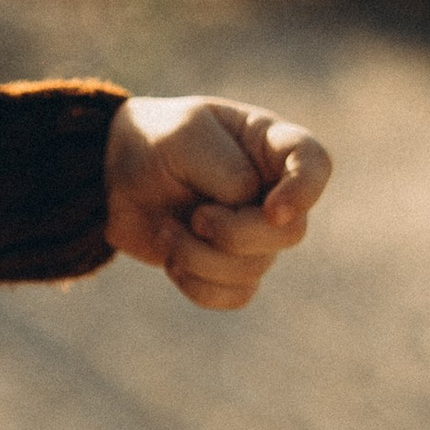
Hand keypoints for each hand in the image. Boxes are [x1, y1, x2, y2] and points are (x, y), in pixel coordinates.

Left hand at [104, 94, 330, 309]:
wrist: (114, 174)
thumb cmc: (155, 139)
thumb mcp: (182, 135)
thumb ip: (224, 167)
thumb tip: (249, 205)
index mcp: (269, 143)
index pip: (315, 163)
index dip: (305, 192)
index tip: (272, 210)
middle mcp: (273, 190)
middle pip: (290, 232)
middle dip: (235, 234)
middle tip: (195, 218)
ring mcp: (255, 231)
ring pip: (256, 267)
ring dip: (202, 257)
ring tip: (166, 231)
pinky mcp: (233, 266)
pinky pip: (237, 294)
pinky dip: (200, 285)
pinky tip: (172, 263)